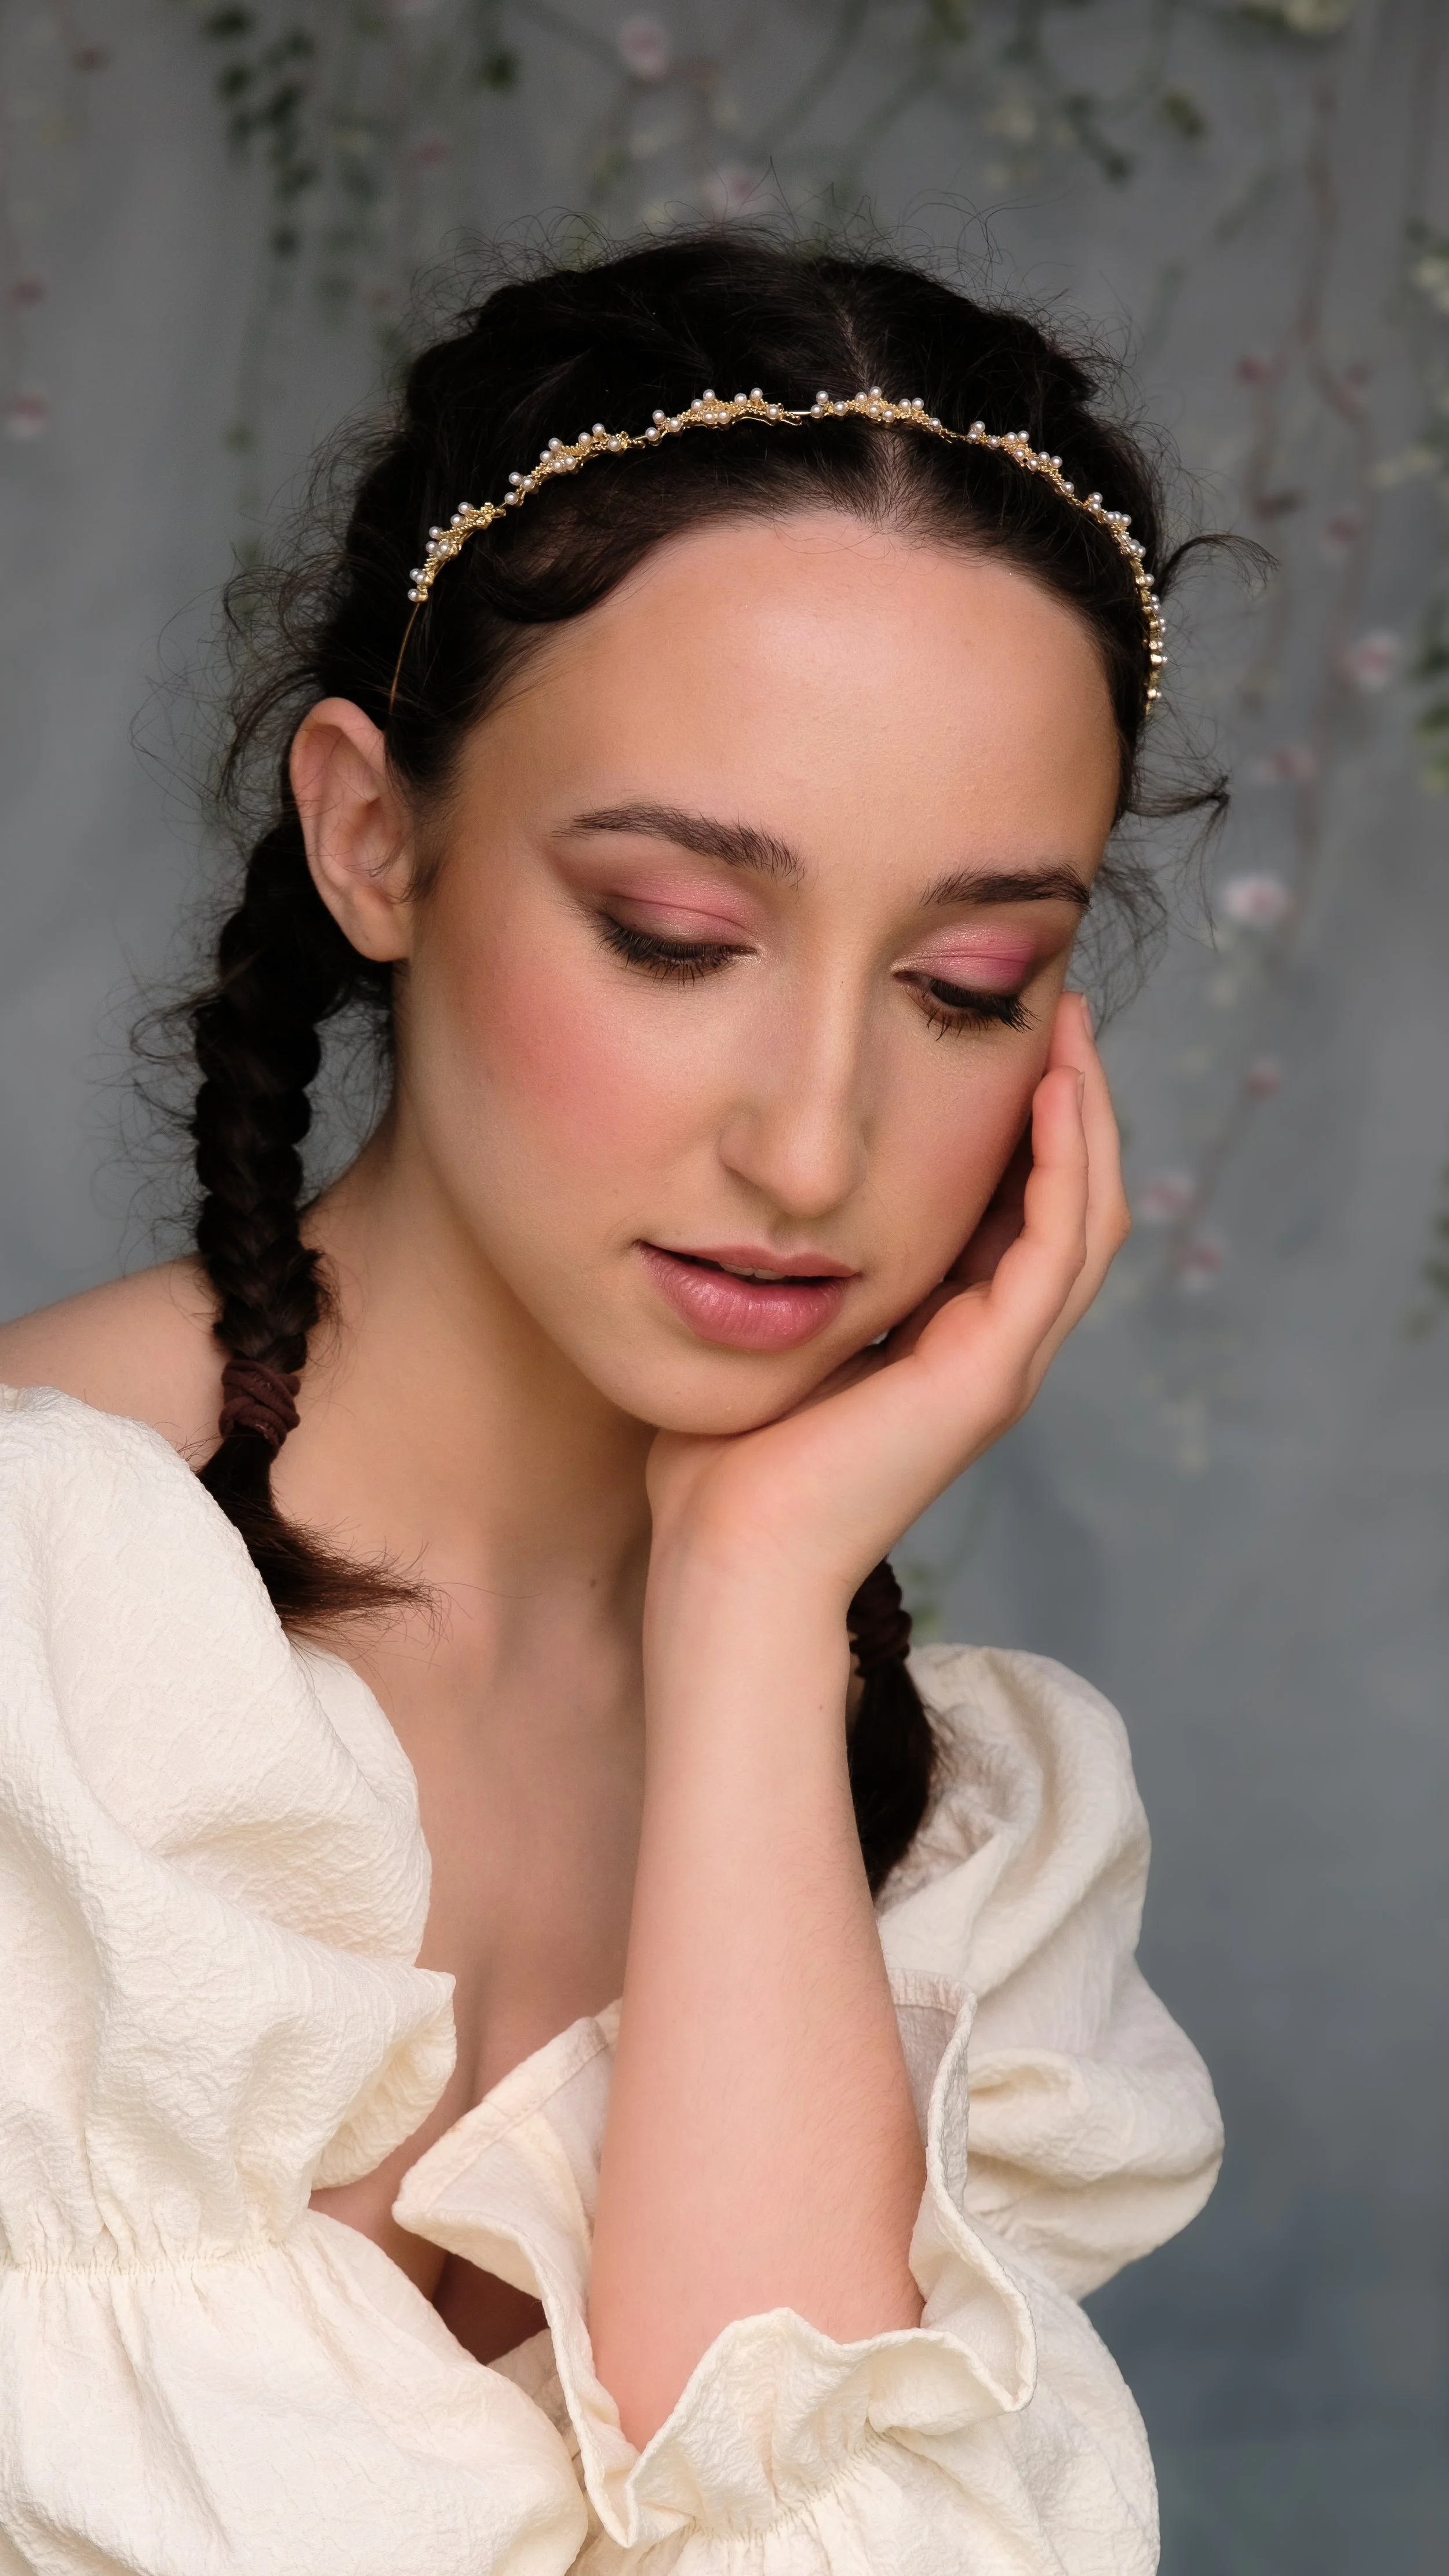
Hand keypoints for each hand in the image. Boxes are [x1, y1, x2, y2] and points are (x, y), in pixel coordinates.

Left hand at [645, 992, 1127, 1611]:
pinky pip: (1054, 1246)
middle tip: (1062, 1009)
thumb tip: (752, 1198)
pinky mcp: (990, 1372)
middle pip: (1069, 1205)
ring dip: (1086, 1118)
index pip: (1014, 1213)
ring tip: (1071, 1029)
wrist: (727, 1557)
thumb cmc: (724, 1465)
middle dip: (1071, 1104)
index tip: (1003, 1037)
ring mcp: (1001, 1363)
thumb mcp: (770, 1331)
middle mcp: (991, 1349)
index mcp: (946, 1341)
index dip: (1022, 1126)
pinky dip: (1065, 1165)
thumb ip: (790, 1272)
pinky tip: (1052, 1092)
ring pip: (1083, 1217)